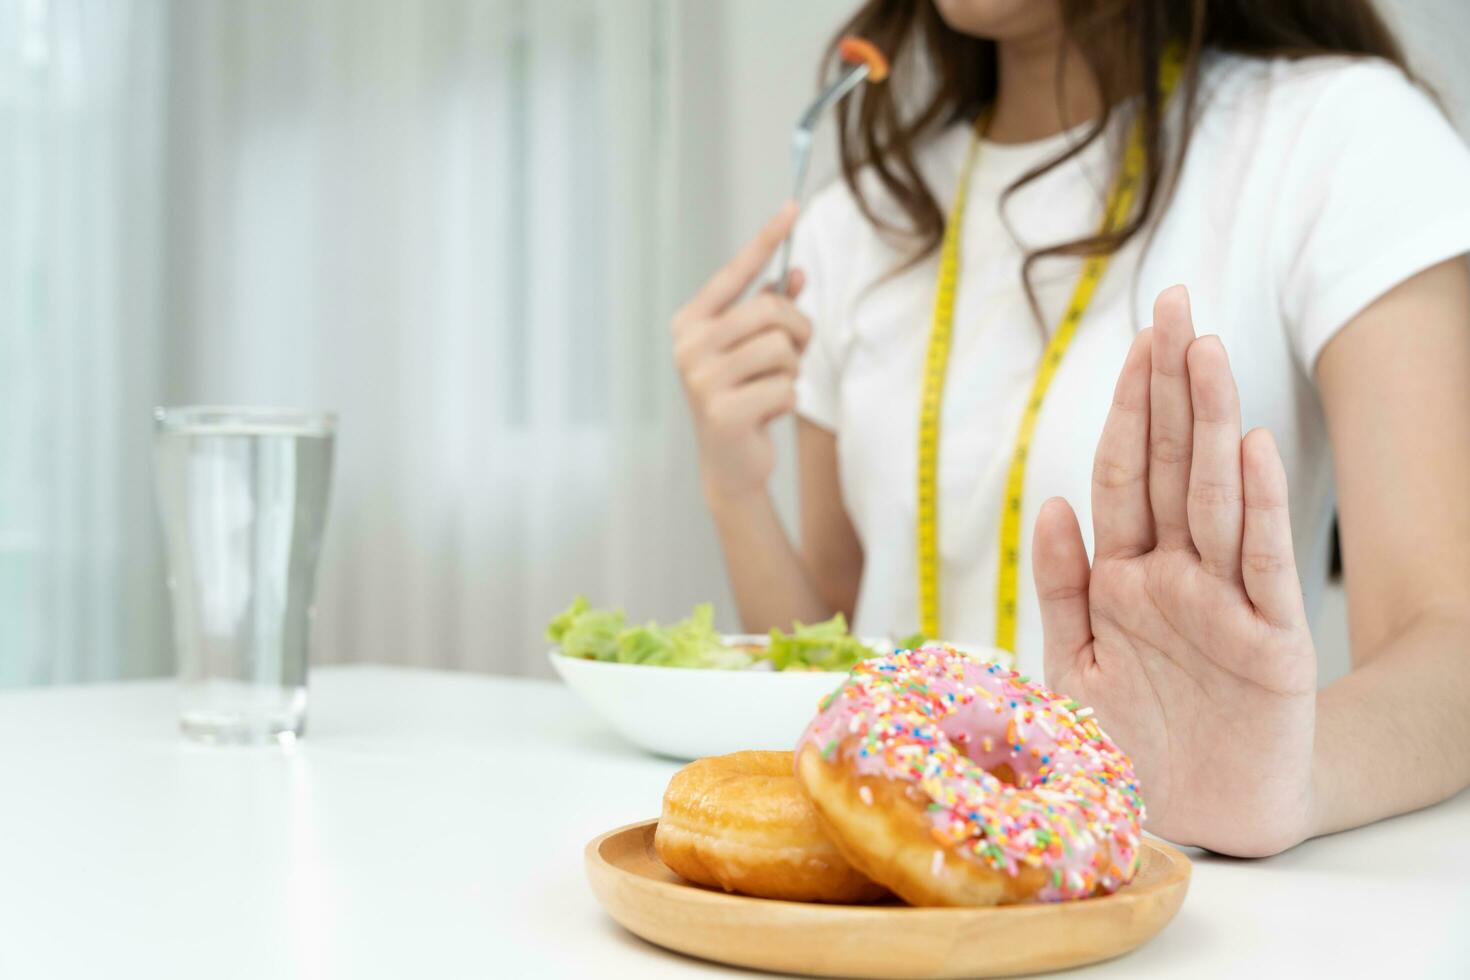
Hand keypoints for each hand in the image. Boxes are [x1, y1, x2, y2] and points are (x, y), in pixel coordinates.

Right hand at [673, 203, 811, 501]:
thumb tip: (796, 272)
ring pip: (781, 350)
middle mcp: (688, 346)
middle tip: (793, 355)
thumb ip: (772, 310)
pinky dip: (788, 401)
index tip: (794, 204)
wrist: (729, 464)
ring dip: (792, 370)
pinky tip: (766, 414)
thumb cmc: (744, 395)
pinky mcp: (722, 412)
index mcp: (691, 322)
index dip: (765, 238)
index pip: (734, 272)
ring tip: (774, 386)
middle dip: (796, 332)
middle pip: (770, 311)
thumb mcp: (756, 348)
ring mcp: (701, 379)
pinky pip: (785, 388)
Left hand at [1033, 286, 1317, 855]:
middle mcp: (1177, 577)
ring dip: (1212, 425)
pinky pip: (1261, 567)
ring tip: (1205, 352)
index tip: (1133, 340)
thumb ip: (1061, 586)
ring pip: (1219, 498)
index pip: (1125, 475)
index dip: (1127, 409)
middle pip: (1175, 466)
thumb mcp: (1073, 664)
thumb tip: (1049, 501)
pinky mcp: (1271, 646)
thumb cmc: (1134, 743)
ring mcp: (1226, 605)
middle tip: (1174, 304)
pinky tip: (1252, 448)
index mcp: (1125, 577)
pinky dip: (1260, 510)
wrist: (1195, 822)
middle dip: (1172, 387)